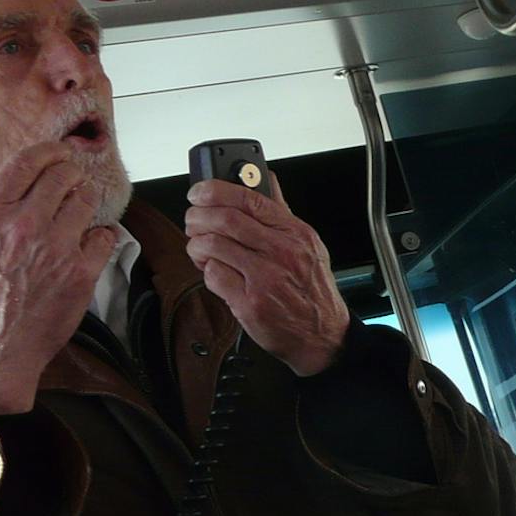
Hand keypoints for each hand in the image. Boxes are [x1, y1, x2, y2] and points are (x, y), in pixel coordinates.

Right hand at [0, 142, 118, 415]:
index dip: (48, 152)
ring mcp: (55, 248)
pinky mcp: (80, 273)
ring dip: (86, 201)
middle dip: (70, 175)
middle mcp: (22, 226)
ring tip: (81, 208)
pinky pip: (104, 237)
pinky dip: (101, 236)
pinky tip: (92, 242)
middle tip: (73, 180)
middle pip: (62, 177)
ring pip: (85, 202)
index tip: (58, 152)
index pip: (25, 164)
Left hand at [183, 176, 349, 375]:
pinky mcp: (250, 303)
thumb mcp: (308, 246)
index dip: (215, 190)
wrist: (323, 336)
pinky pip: (213, 276)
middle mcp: (282, 252)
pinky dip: (207, 272)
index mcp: (295, 233)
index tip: (199, 192)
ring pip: (212, 246)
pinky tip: (216, 273)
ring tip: (200, 250)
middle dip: (197, 217)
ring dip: (196, 245)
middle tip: (192, 221)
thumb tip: (267, 180)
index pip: (248, 198)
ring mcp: (266, 278)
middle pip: (225, 219)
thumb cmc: (313, 292)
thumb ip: (282, 212)